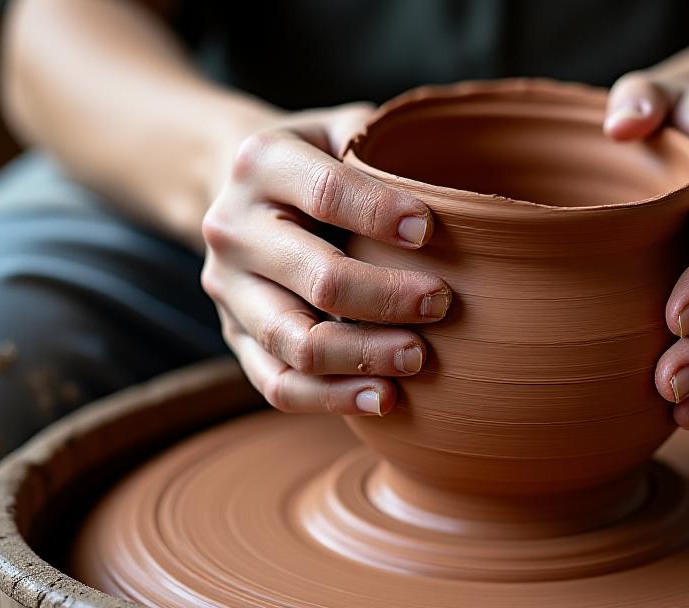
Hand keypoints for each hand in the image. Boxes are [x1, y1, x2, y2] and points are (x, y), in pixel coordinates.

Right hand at [201, 104, 451, 415]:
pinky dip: (331, 398)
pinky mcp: (235, 337)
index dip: (379, 215)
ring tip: (419, 358)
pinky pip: (277, 384)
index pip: (325, 193)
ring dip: (364, 356)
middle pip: (317, 279)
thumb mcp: (340, 128)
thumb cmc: (316, 159)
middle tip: (442, 303)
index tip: (429, 232)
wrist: (237, 190)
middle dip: (387, 298)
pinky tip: (383, 398)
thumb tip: (460, 188)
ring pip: (295, 343)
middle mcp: (233, 228)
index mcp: (261, 163)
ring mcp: (229, 291)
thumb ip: (385, 144)